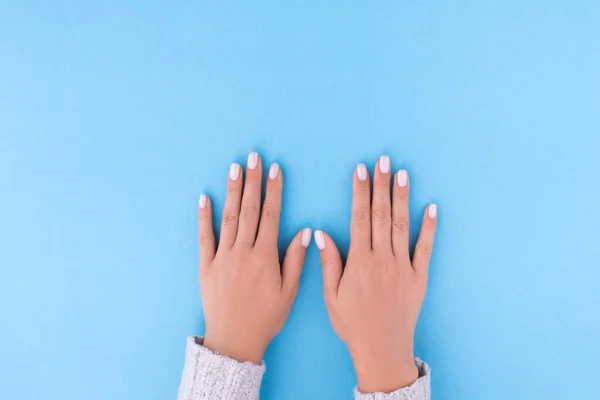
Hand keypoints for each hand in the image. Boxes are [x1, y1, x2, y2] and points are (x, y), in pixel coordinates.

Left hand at [197, 152, 310, 363]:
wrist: (234, 340)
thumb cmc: (266, 318)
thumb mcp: (289, 292)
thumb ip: (295, 260)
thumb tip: (304, 231)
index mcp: (265, 257)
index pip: (270, 215)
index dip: (273, 190)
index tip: (275, 169)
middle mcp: (242, 252)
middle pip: (248, 209)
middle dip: (252, 181)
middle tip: (253, 157)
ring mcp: (222, 257)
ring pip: (228, 217)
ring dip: (231, 191)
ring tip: (234, 168)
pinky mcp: (206, 266)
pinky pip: (204, 237)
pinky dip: (203, 217)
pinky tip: (204, 197)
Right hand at [315, 156, 436, 392]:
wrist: (382, 349)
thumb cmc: (352, 324)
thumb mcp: (331, 296)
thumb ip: (329, 263)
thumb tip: (320, 233)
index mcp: (360, 261)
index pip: (359, 218)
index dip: (360, 191)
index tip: (360, 170)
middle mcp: (383, 259)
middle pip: (382, 214)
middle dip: (381, 185)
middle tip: (383, 160)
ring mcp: (404, 266)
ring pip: (403, 225)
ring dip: (402, 197)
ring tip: (402, 173)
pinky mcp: (420, 276)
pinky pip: (426, 247)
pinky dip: (429, 227)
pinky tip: (431, 207)